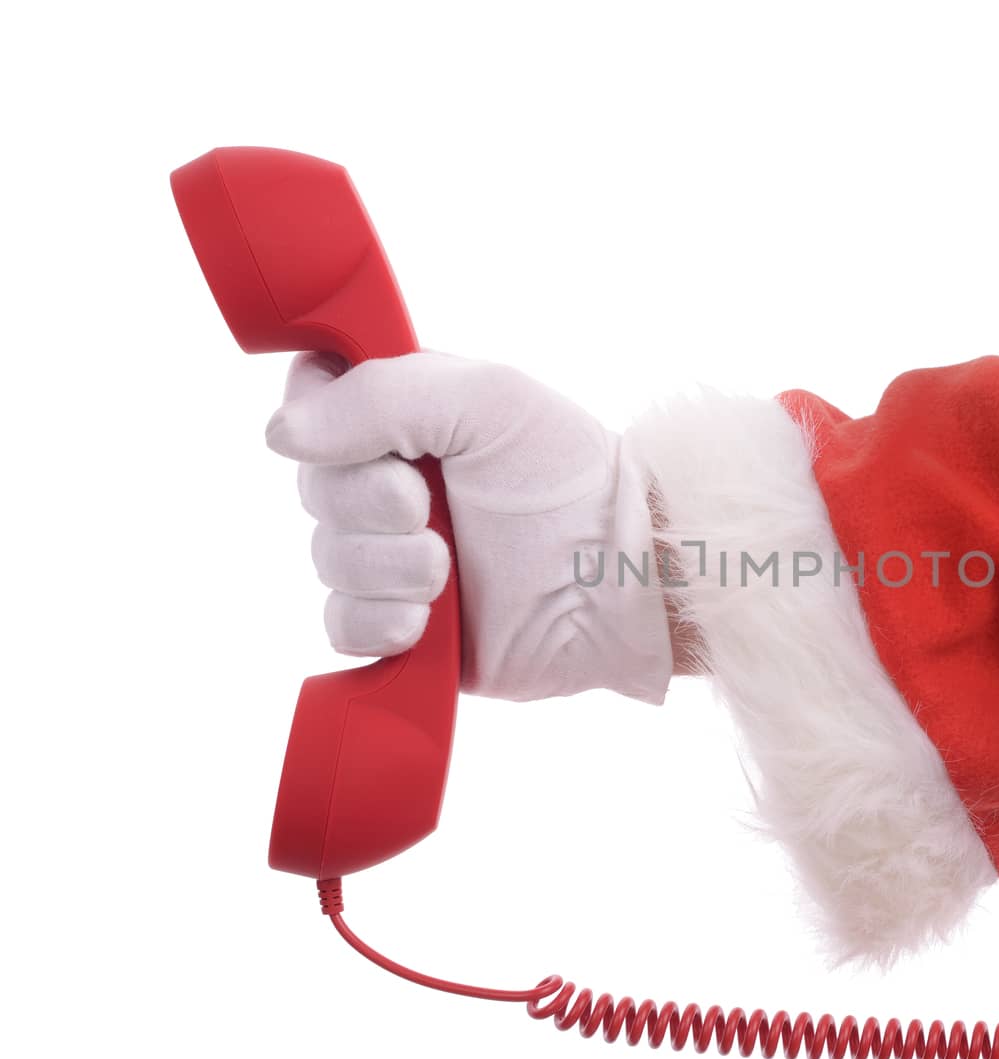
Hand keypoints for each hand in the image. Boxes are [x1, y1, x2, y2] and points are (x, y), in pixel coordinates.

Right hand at [265, 351, 671, 702]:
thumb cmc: (569, 475)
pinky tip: (428, 620)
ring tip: (449, 568)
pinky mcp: (406, 626)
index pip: (309, 402)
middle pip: (313, 488)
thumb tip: (281, 434)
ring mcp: (395, 556)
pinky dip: (379, 623)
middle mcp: (389, 483)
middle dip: (370, 504)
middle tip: (431, 508)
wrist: (620, 574)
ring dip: (387, 567)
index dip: (322, 424)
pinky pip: (344, 627)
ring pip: (327, 560)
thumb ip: (381, 394)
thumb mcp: (487, 398)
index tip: (380, 443)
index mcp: (403, 415)